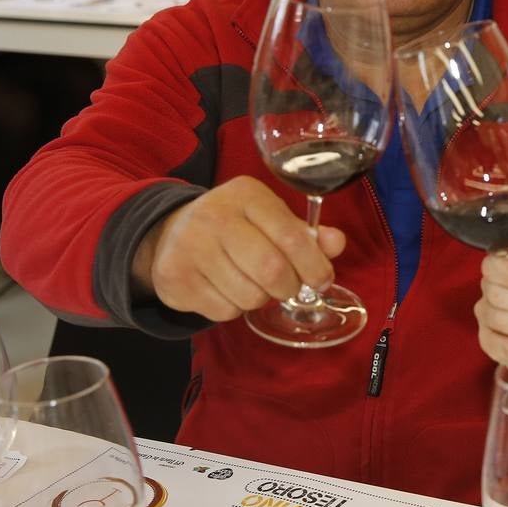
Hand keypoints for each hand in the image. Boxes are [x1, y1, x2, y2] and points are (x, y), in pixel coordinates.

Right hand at [131, 175, 346, 322]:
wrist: (171, 232)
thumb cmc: (235, 225)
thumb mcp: (270, 217)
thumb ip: (306, 233)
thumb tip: (336, 243)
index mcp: (247, 195)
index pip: (293, 238)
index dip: (315, 266)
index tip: (321, 279)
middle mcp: (215, 216)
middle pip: (272, 271)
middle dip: (290, 287)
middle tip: (288, 286)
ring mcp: (191, 247)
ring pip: (250, 296)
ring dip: (261, 298)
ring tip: (253, 283)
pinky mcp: (175, 277)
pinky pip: (224, 311)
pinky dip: (235, 308)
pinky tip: (227, 289)